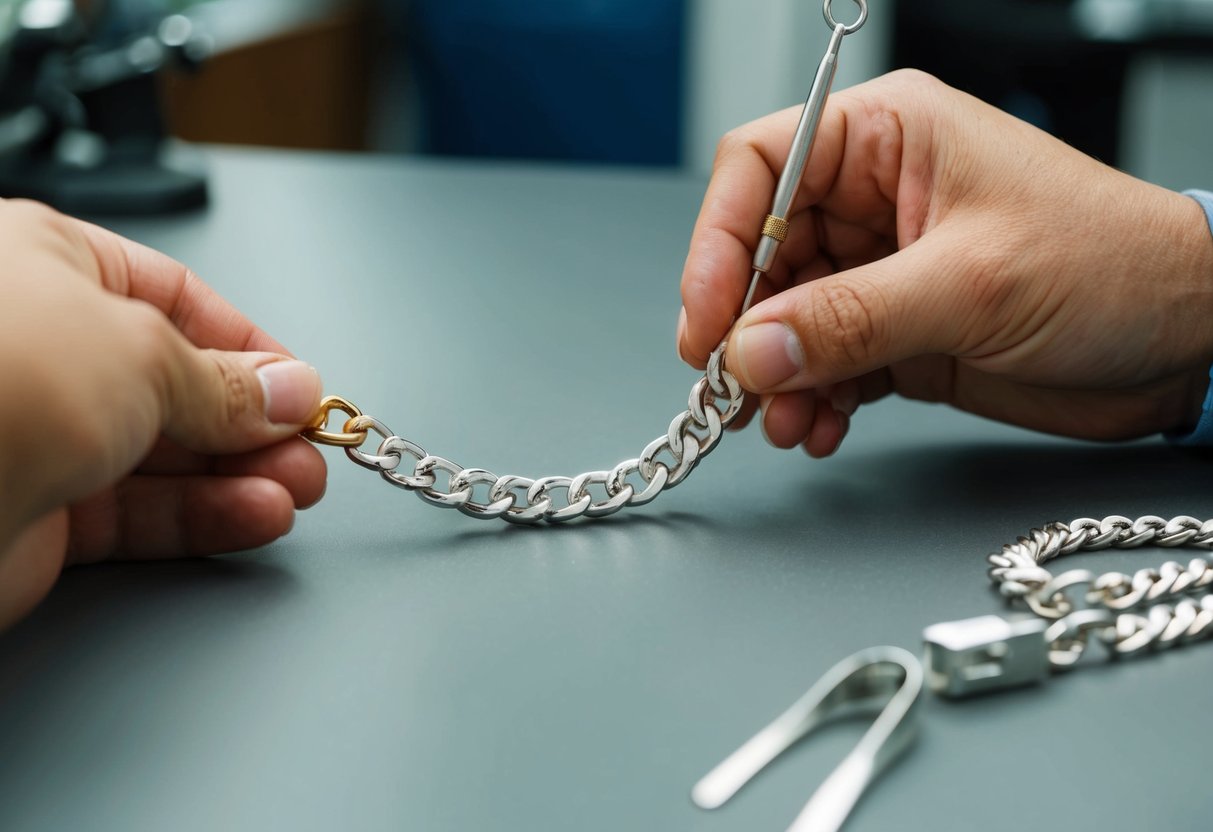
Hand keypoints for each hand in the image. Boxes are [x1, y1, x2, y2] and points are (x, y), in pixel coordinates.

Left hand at [0, 201, 325, 629]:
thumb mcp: (142, 353)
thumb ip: (225, 382)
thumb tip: (288, 390)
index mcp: (45, 269)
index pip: (176, 299)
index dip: (249, 347)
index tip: (302, 386)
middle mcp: (41, 350)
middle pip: (177, 384)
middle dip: (254, 420)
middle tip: (309, 448)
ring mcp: (38, 434)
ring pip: (165, 455)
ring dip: (241, 474)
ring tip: (297, 490)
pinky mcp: (37, 514)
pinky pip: (140, 513)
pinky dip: (203, 517)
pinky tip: (254, 516)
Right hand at [678, 70, 1212, 455]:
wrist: (1186, 339)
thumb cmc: (1111, 264)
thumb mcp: (971, 284)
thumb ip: (851, 318)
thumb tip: (751, 350)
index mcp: (888, 140)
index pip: (761, 168)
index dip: (718, 241)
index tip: (706, 318)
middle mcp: (873, 200)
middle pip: (761, 254)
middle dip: (744, 326)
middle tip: (736, 385)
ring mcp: (882, 270)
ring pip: (785, 320)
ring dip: (775, 375)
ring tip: (785, 419)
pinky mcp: (896, 332)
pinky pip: (824, 364)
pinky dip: (812, 400)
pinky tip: (819, 428)